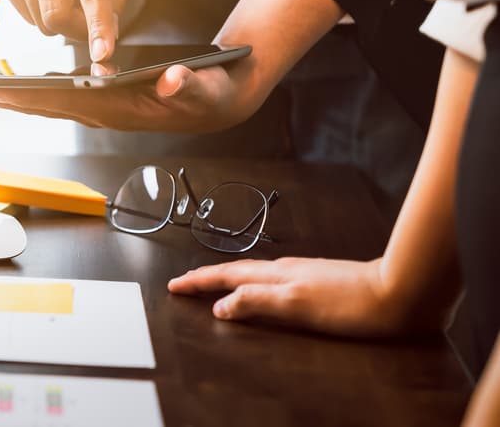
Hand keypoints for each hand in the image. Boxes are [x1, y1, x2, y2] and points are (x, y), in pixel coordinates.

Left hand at [0, 62, 250, 131]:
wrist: (219, 100)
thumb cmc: (210, 94)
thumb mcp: (207, 88)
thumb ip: (188, 85)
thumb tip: (170, 79)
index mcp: (120, 111)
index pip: (67, 102)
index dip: (31, 97)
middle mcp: (101, 113)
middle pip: (42, 105)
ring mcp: (98, 108)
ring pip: (44, 102)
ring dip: (6, 96)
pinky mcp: (98, 99)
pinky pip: (55, 95)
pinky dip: (27, 90)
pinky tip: (4, 85)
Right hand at [168, 257, 440, 337]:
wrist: (401, 292)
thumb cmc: (351, 303)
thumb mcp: (297, 306)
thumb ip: (256, 302)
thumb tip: (220, 306)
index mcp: (275, 276)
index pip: (227, 277)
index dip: (199, 282)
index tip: (174, 286)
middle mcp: (286, 270)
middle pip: (237, 271)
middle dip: (207, 277)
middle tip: (185, 283)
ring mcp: (304, 273)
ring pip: (255, 273)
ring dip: (230, 278)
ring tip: (215, 284)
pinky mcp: (320, 280)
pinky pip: (274, 278)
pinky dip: (255, 283)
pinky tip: (264, 288)